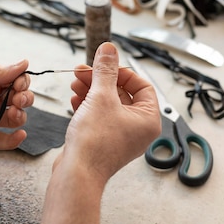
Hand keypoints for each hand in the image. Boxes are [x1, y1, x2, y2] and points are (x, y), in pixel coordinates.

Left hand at [0, 60, 33, 149]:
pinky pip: (1, 140)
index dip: (23, 82)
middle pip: (19, 99)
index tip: (19, 85)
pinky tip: (19, 135)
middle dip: (26, 99)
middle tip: (18, 101)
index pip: (16, 79)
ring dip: (21, 117)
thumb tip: (25, 63)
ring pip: (14, 118)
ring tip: (14, 115)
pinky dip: (13, 140)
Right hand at [56, 42, 159, 183]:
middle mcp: (138, 129)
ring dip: (91, 90)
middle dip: (100, 80)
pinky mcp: (104, 141)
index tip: (104, 65)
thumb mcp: (100, 96)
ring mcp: (121, 136)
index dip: (121, 72)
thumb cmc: (94, 143)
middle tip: (83, 71)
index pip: (141, 85)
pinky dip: (87, 105)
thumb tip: (109, 50)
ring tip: (75, 83)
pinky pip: (99, 116)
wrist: (77, 173)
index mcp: (148, 119)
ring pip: (108, 104)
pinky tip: (75, 99)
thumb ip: (105, 70)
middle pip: (122, 93)